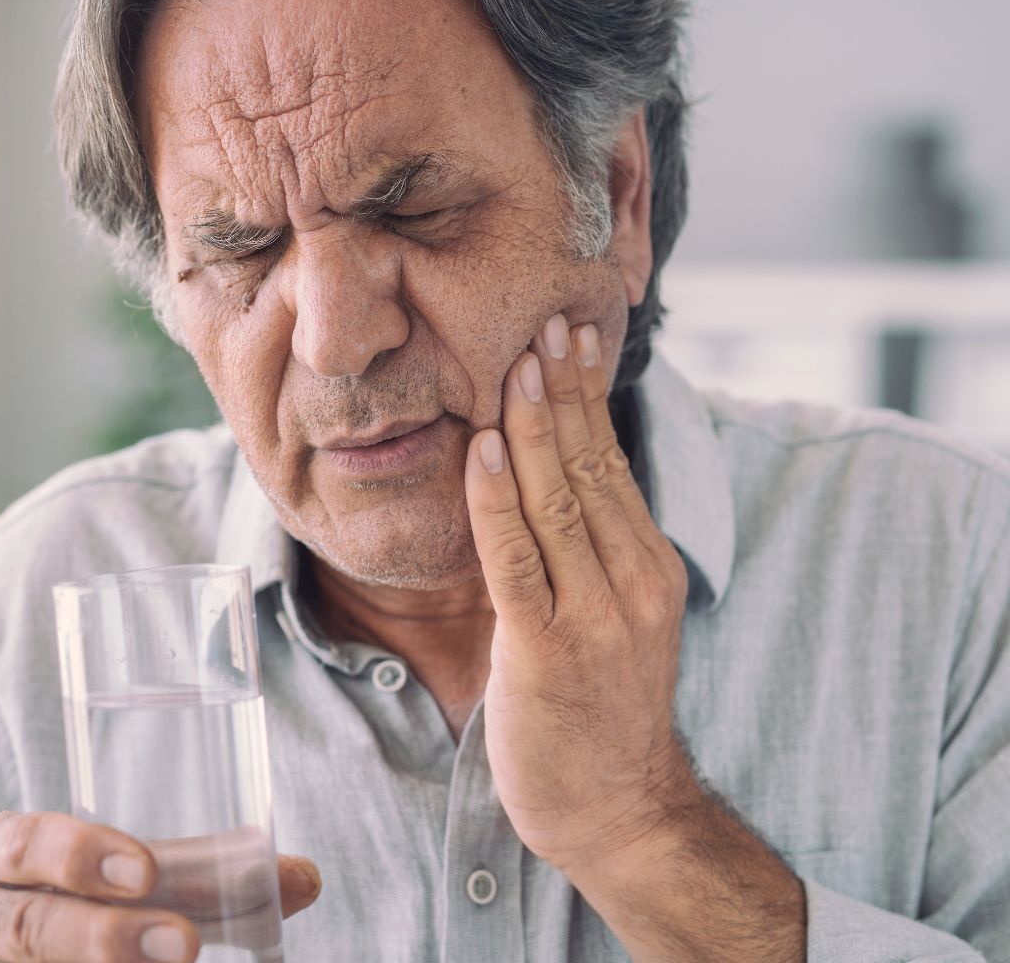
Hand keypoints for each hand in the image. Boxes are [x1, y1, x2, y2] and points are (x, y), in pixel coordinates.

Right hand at [0, 811, 319, 961]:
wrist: (0, 921)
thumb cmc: (72, 885)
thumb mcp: (116, 864)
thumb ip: (201, 867)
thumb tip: (306, 880)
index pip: (21, 844)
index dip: (77, 854)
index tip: (147, 870)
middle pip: (28, 930)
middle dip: (106, 939)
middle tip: (185, 943)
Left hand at [464, 312, 693, 874]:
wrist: (620, 810)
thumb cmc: (603, 709)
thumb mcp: (615, 618)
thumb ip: (590, 552)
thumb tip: (550, 480)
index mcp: (649, 567)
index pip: (613, 466)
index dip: (588, 401)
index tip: (571, 342)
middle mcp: (632, 581)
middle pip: (591, 468)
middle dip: (565, 393)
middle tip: (546, 325)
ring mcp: (594, 616)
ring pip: (559, 500)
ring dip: (536, 426)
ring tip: (519, 363)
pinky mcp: (546, 651)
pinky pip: (517, 557)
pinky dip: (498, 498)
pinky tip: (486, 447)